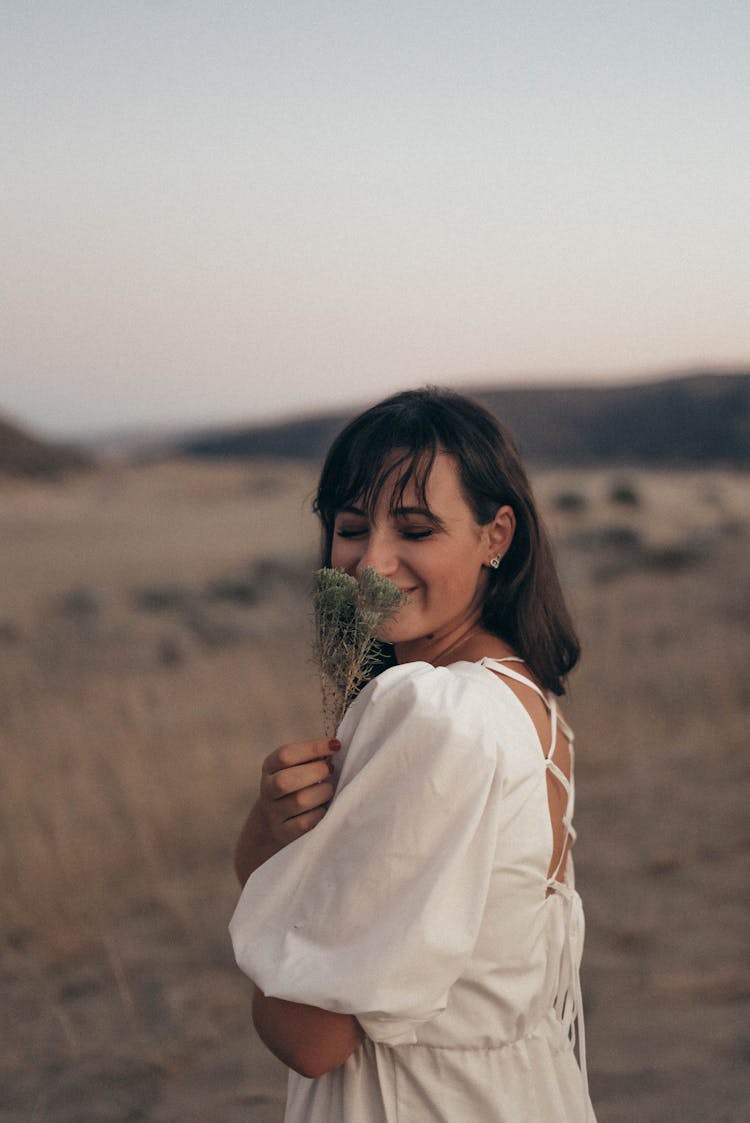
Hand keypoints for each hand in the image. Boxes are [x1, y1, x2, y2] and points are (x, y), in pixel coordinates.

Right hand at [234, 738, 339, 883]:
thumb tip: (334, 747)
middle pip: (285, 781)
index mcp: (270, 767)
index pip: (286, 755)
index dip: (313, 748)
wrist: (270, 823)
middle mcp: (268, 789)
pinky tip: (324, 808)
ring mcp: (274, 813)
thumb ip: (311, 757)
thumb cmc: (294, 787)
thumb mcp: (294, 768)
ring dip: (322, 793)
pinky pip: (305, 823)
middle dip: (315, 772)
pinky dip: (320, 813)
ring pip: (299, 802)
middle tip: (330, 770)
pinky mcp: (284, 833)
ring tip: (328, 790)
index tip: (335, 745)